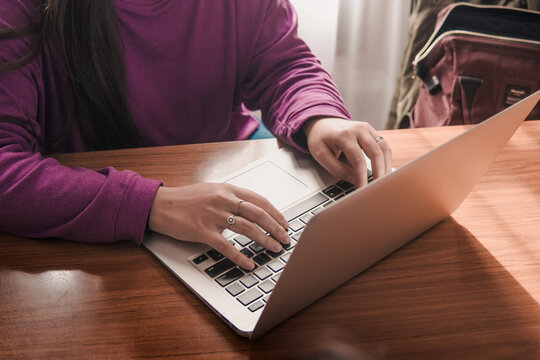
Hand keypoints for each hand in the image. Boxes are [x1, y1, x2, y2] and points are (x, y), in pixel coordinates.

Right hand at [148, 183, 289, 269]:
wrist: (160, 205)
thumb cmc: (185, 199)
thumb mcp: (212, 191)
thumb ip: (231, 198)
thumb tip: (251, 208)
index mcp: (227, 189)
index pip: (259, 200)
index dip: (275, 213)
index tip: (284, 223)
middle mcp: (223, 200)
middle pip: (258, 214)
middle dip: (275, 227)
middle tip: (285, 238)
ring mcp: (213, 215)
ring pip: (247, 228)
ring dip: (264, 240)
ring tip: (274, 248)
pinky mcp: (203, 231)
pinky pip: (226, 246)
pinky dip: (240, 256)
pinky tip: (249, 263)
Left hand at [302, 117, 391, 186]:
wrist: (321, 122)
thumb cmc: (320, 138)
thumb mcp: (321, 155)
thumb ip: (336, 168)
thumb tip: (354, 180)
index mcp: (344, 135)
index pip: (358, 159)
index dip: (362, 176)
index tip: (363, 189)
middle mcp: (358, 129)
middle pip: (376, 153)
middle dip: (379, 173)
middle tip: (378, 187)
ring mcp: (367, 128)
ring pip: (384, 148)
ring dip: (386, 166)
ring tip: (383, 181)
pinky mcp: (371, 130)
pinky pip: (384, 145)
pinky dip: (386, 158)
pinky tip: (383, 170)